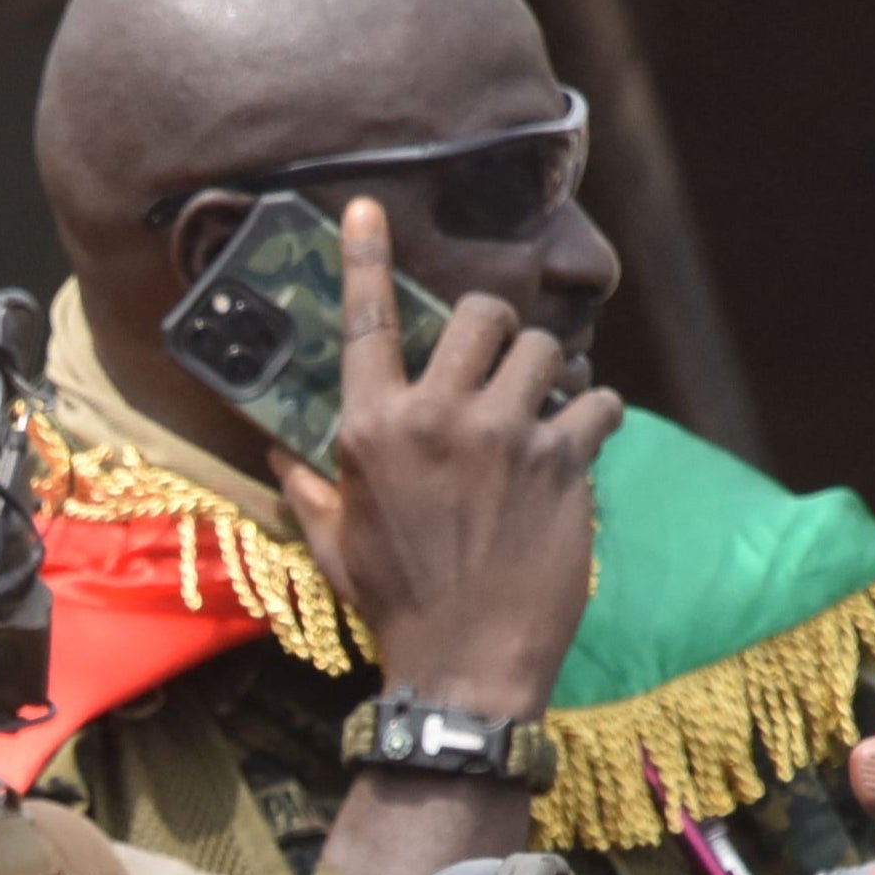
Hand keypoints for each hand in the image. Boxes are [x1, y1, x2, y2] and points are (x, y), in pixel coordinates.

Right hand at [275, 199, 616, 719]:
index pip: (364, 324)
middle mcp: (438, 419)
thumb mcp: (332, 543)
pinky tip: (585, 439)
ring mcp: (506, 438)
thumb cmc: (394, 605)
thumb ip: (306, 484)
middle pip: (478, 314)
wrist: (467, 666)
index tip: (366, 208)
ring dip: (550, 367)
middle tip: (498, 357)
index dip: (365, 258)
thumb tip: (277, 451)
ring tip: (547, 396)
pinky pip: (598, 404)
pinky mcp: (563, 465)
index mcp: (371, 430)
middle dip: (492, 326)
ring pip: (545, 348)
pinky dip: (597, 416)